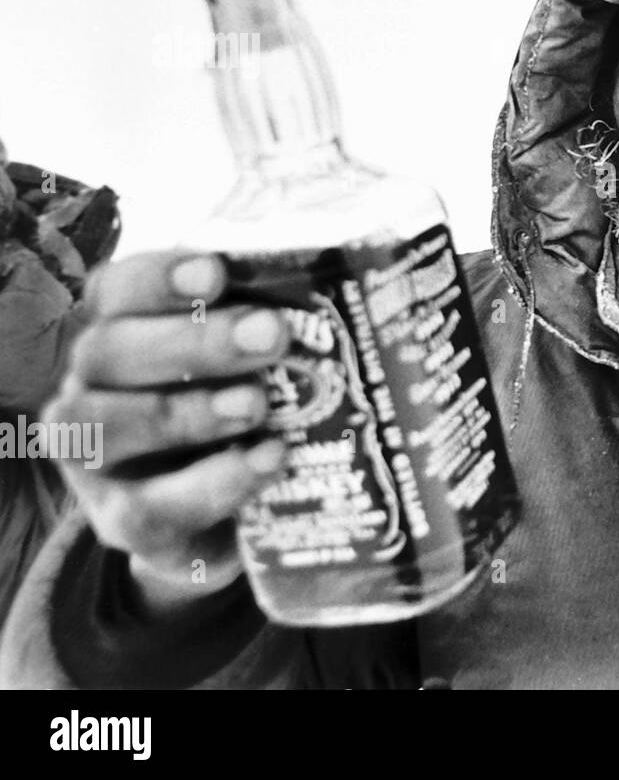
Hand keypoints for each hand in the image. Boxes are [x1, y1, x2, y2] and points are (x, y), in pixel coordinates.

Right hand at [43, 251, 290, 615]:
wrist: (233, 517)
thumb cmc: (249, 406)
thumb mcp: (262, 359)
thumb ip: (280, 319)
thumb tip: (351, 280)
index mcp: (121, 330)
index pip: (117, 290)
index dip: (159, 278)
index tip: (216, 272)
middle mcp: (92, 386)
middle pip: (109, 351)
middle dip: (194, 341)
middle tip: (272, 333)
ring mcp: (96, 459)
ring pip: (104, 427)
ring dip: (187, 412)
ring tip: (258, 404)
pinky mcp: (121, 522)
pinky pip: (146, 506)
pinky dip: (211, 483)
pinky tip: (268, 459)